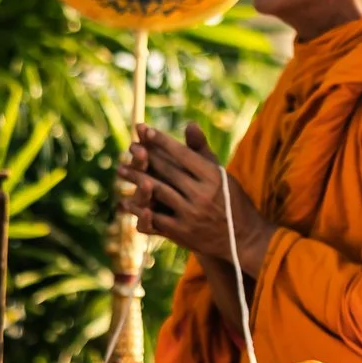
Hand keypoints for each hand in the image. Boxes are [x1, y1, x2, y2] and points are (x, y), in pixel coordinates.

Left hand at [119, 123, 276, 273]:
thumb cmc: (230, 200)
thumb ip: (202, 150)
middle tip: (128, 147)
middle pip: (167, 171)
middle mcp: (203, 194)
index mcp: (214, 176)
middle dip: (145, 157)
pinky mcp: (182, 232)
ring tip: (121, 169)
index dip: (162, 141)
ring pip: (158, 192)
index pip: (183, 154)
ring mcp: (191, 214)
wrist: (240, 239)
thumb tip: (189, 124)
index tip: (144, 130)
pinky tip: (126, 202)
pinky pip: (155, 218)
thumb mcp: (220, 174)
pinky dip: (139, 210)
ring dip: (136, 179)